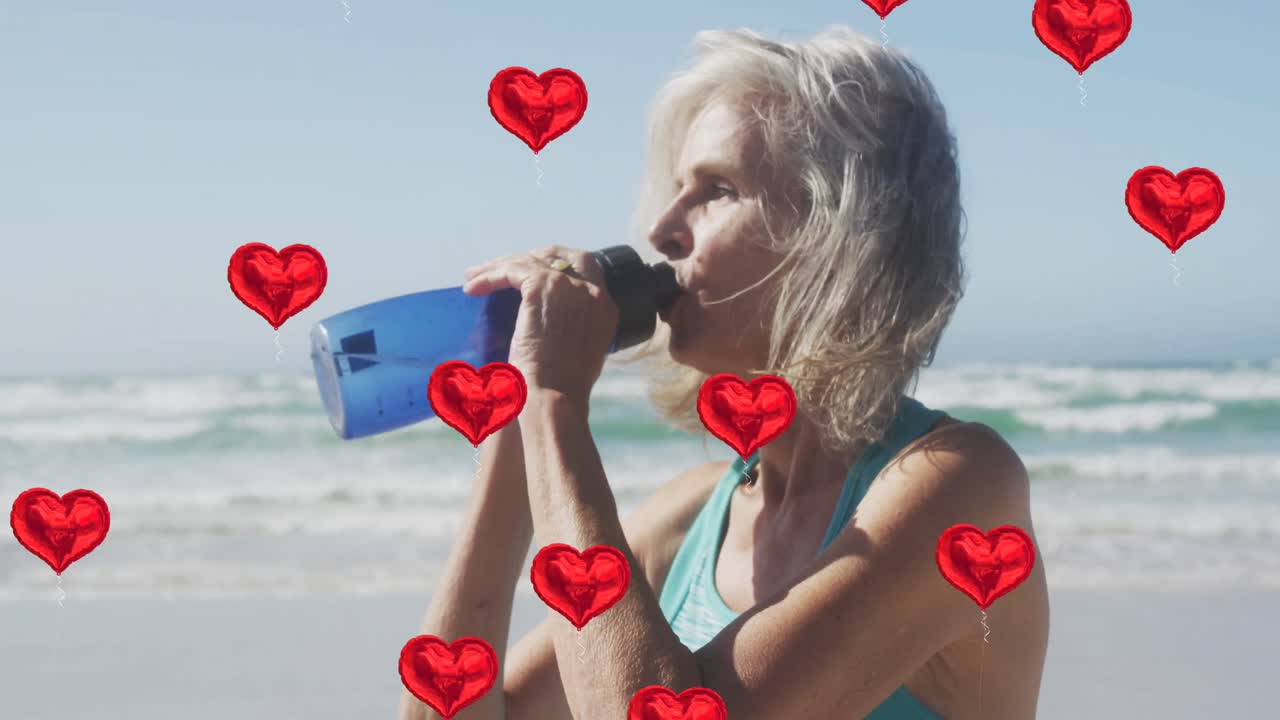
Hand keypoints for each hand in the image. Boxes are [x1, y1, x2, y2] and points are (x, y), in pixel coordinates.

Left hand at [462, 245, 617, 404]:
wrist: (555, 396)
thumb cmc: (562, 390)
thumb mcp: (581, 355)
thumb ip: (575, 331)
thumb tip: (553, 321)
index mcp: (605, 308)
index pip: (586, 267)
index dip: (560, 263)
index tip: (537, 267)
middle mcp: (592, 292)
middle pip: (560, 257)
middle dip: (531, 256)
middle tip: (504, 264)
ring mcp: (569, 287)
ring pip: (530, 261)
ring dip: (500, 265)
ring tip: (475, 276)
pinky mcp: (541, 287)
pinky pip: (511, 269)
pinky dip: (490, 275)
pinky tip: (473, 287)